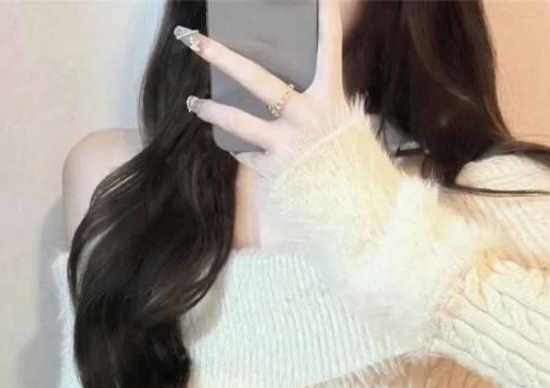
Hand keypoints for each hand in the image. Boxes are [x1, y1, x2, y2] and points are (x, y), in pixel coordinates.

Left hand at [174, 0, 353, 179]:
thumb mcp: (339, 122)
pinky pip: (248, 154)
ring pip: (237, 121)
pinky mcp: (274, 169)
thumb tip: (282, 90)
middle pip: (256, 78)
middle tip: (194, 40)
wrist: (355, 207)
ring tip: (194, 104)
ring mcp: (287, 143)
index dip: (325, 19)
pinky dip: (243, 151)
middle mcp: (307, 116)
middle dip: (221, 56)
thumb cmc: (346, 161)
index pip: (329, 49)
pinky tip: (238, 149)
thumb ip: (315, 101)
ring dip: (212, 110)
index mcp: (329, 98)